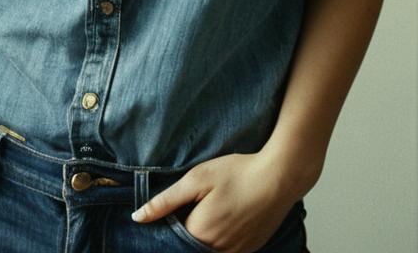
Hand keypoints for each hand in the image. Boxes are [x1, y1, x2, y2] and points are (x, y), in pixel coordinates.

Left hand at [130, 142, 316, 252]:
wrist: (279, 177)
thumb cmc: (238, 173)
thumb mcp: (197, 179)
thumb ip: (165, 201)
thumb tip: (138, 218)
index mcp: (200, 233)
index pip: (173, 239)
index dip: (169, 224)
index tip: (176, 207)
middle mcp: (218, 250)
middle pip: (190, 247)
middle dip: (186, 231)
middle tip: (197, 204)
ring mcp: (236, 252)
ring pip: (208, 250)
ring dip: (204, 236)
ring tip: (213, 208)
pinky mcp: (250, 250)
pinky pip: (227, 251)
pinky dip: (220, 239)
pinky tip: (227, 216)